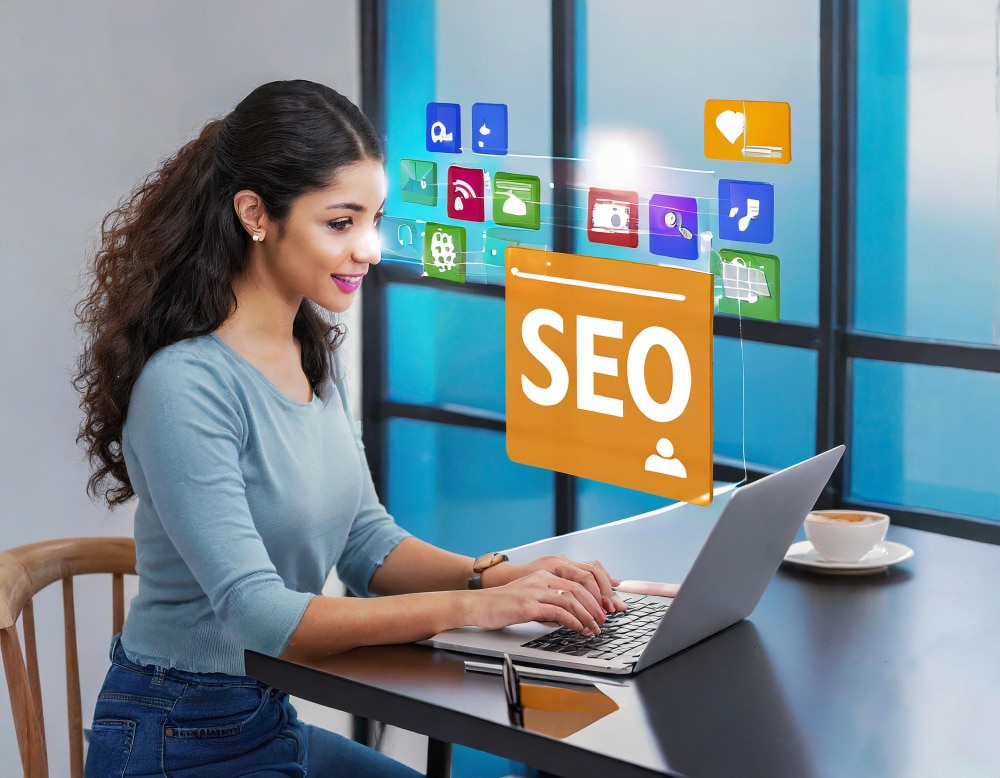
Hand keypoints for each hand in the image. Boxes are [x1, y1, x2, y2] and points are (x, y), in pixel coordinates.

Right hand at [469, 570, 607, 634]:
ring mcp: (534, 591)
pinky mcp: (527, 604)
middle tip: (603, 620)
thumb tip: (568, 617)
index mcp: (543, 576)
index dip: (593, 595)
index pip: (576, 581)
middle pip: (578, 588)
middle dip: (595, 606)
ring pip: (571, 599)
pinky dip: (573, 621)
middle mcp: (541, 579)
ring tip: (594, 628)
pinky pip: (557, 611)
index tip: (602, 608)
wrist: (477, 605)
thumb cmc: (500, 605)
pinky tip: (579, 629)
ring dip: (587, 615)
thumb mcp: (529, 599)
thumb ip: (548, 604)